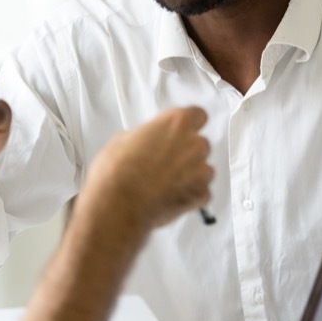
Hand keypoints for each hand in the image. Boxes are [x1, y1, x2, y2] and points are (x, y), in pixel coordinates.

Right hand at [84, 107, 214, 230]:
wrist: (117, 205)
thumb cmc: (117, 173)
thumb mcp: (123, 139)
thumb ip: (146, 135)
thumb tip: (147, 141)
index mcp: (176, 123)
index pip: (198, 115)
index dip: (190, 125)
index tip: (183, 131)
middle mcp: (193, 143)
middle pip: (201, 144)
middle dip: (187, 152)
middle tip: (167, 161)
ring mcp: (200, 170)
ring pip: (204, 169)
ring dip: (191, 174)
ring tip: (168, 182)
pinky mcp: (200, 194)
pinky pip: (203, 192)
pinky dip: (192, 195)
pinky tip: (172, 196)